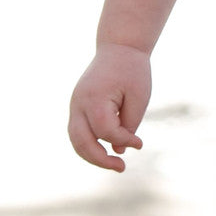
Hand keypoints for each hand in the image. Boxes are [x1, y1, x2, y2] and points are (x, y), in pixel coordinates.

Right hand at [68, 43, 150, 171]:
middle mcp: (79, 103)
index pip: (106, 131)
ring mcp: (74, 105)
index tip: (140, 143)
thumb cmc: (132, 70)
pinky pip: (78, 132)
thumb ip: (128, 125)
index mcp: (95, 98)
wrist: (119, 47)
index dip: (124, 140)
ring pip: (75, 140)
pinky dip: (89, 145)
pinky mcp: (77, 106)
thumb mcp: (138, 97)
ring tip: (114, 164)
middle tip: (121, 168)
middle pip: (81, 142)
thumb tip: (118, 151)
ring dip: (92, 156)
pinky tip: (106, 152)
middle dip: (100, 160)